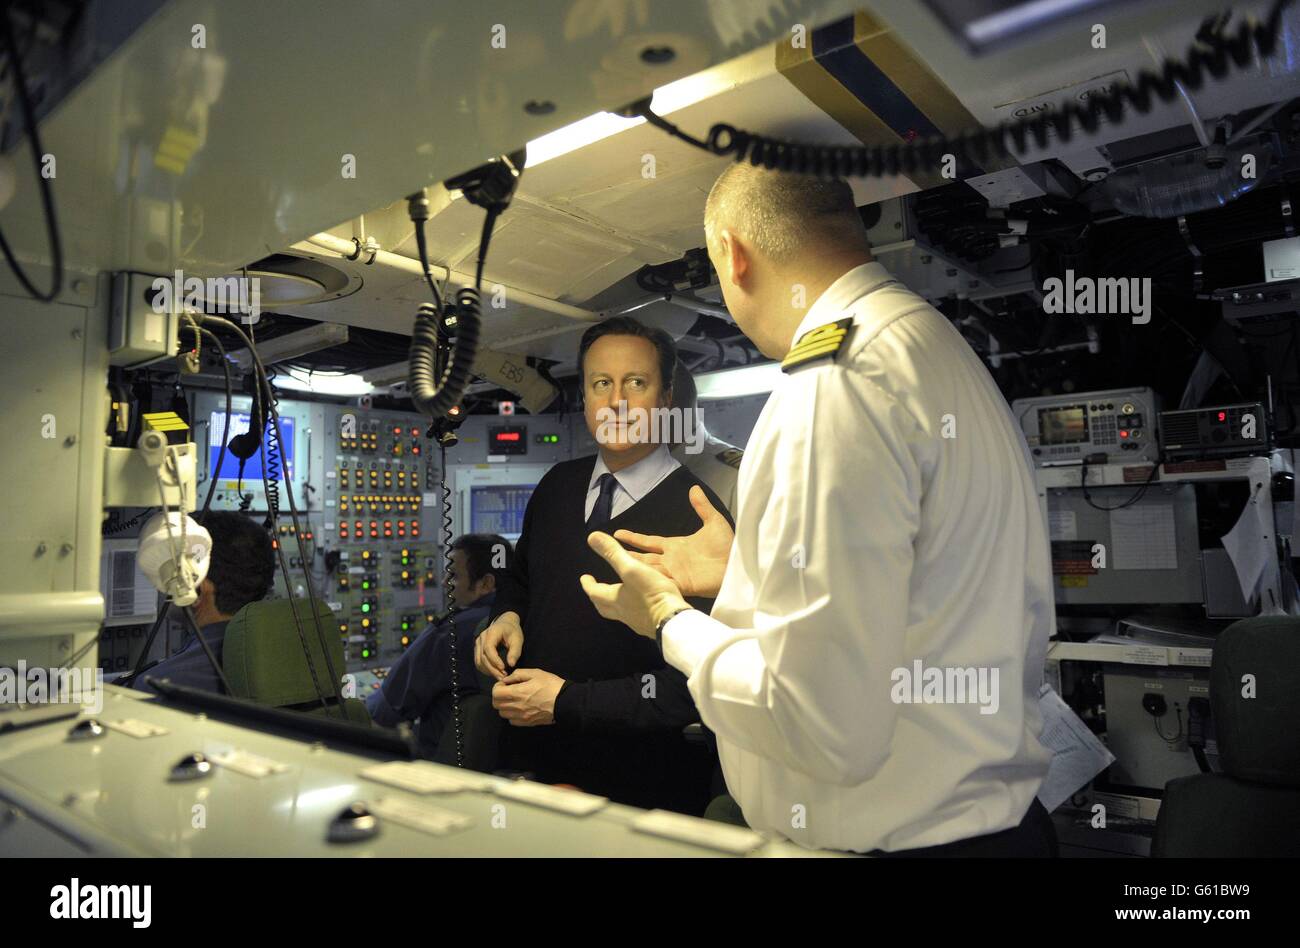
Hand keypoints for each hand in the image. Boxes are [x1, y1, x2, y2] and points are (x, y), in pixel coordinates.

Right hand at [475, 612, 523, 680]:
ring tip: (500, 676)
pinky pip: (478, 662)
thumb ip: (515, 651)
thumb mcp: (518, 639)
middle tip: (503, 677)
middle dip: (492, 669)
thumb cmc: (512, 631)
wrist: (505, 624)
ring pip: (479, 661)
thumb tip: (511, 664)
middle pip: (483, 657)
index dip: (494, 660)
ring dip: (488, 671)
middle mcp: (482, 637)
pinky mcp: (477, 649)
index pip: (488, 648)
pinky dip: (485, 669)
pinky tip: (494, 673)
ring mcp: (478, 643)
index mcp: (492, 632)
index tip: (503, 668)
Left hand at [492, 668, 562, 725]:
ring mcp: (521, 716)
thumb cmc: (550, 685)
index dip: (497, 687)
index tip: (505, 684)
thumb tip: (506, 680)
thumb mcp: (535, 673)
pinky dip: (511, 715)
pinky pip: (511, 721)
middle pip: (496, 704)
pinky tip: (519, 709)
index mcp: (517, 692)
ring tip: (514, 700)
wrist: (564, 701)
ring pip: (502, 714)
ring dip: (504, 706)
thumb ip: (517, 674)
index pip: (495, 693)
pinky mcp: (527, 723)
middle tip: (508, 691)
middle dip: (499, 696)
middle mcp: (516, 706)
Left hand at [580, 532, 690, 638]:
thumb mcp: (631, 568)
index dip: (588, 584)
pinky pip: (636, 617)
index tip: (584, 578)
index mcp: (614, 599)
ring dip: (615, 605)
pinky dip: (633, 610)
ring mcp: (637, 621)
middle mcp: (623, 613)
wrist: (672, 620)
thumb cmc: (650, 594)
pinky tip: (641, 606)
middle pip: (604, 607)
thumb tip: (592, 537)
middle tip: (596, 591)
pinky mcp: (651, 625)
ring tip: (618, 596)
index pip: (595, 592)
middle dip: (598, 598)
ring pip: (620, 613)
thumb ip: (613, 553)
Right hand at [612, 485, 732, 597]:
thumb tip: (693, 488)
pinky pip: (659, 583)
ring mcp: (674, 573)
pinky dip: (648, 582)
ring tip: (614, 563)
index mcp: (676, 546)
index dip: (634, 538)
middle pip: (642, 557)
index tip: (617, 533)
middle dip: (625, 554)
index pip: (649, 541)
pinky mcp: (680, 584)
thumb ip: (702, 507)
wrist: (738, 564)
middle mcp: (671, 560)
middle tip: (605, 550)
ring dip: (632, 567)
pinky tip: (634, 580)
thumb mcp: (714, 522)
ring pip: (647, 570)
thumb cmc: (728, 547)